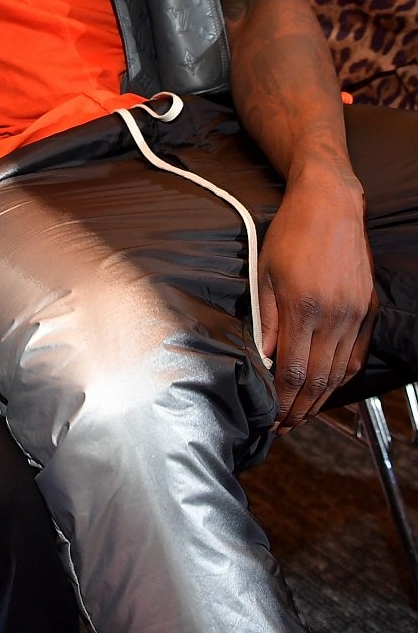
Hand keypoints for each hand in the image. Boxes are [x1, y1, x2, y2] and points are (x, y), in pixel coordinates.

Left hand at [258, 170, 375, 430]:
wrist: (331, 206)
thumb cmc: (291, 233)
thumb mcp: (265, 272)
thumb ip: (266, 317)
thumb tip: (263, 355)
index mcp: (303, 307)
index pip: (294, 370)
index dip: (282, 399)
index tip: (272, 416)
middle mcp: (333, 316)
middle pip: (318, 378)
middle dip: (300, 408)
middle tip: (285, 426)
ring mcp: (354, 314)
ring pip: (339, 371)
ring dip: (320, 399)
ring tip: (302, 414)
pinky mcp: (368, 310)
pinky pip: (356, 355)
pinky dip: (342, 377)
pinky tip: (328, 388)